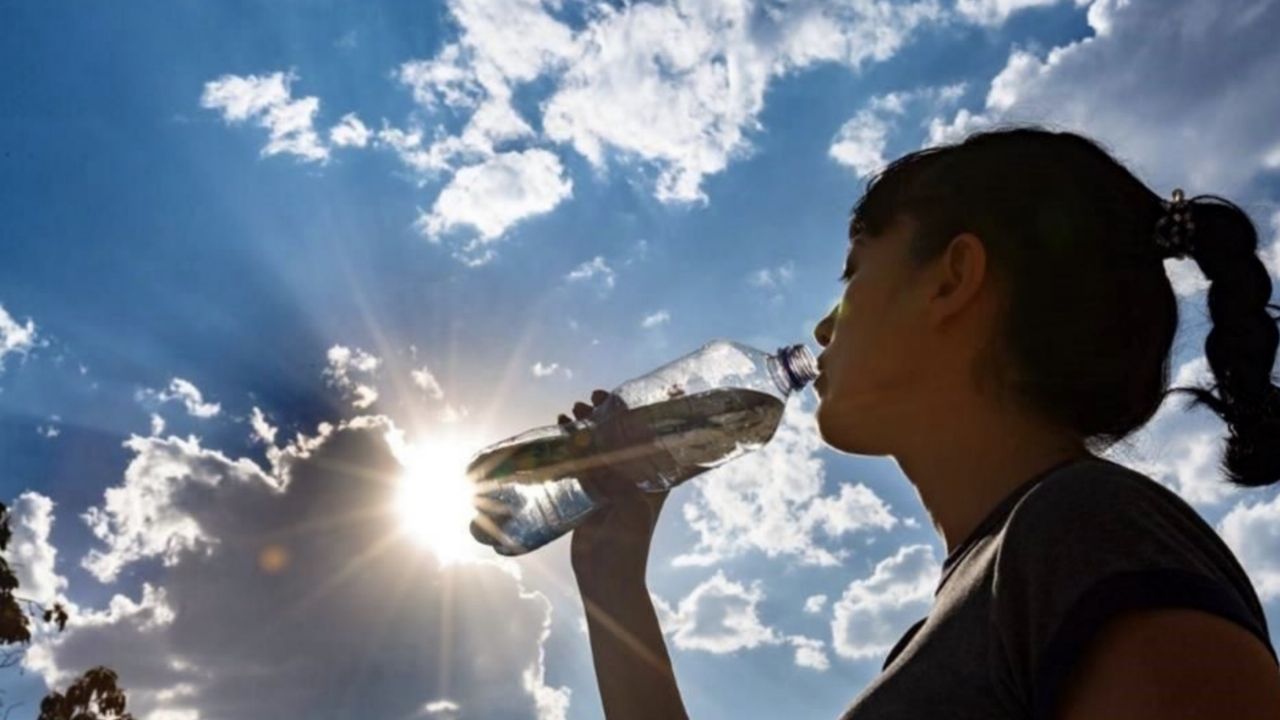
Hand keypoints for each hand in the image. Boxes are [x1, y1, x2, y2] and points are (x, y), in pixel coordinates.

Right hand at [560, 389, 669, 587]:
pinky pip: (579, 464)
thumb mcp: (632, 505)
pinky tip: (558, 433)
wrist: (608, 576)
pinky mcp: (589, 495)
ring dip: (584, 428)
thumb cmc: (630, 542)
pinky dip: (570, 447)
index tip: (621, 395)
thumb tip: (596, 451)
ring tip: (570, 413)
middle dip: (604, 415)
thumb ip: (619, 478)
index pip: (651, 436)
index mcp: (654, 477)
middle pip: (619, 436)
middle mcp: (633, 476)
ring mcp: (609, 484)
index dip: (639, 412)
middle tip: (589, 400)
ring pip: (596, 447)